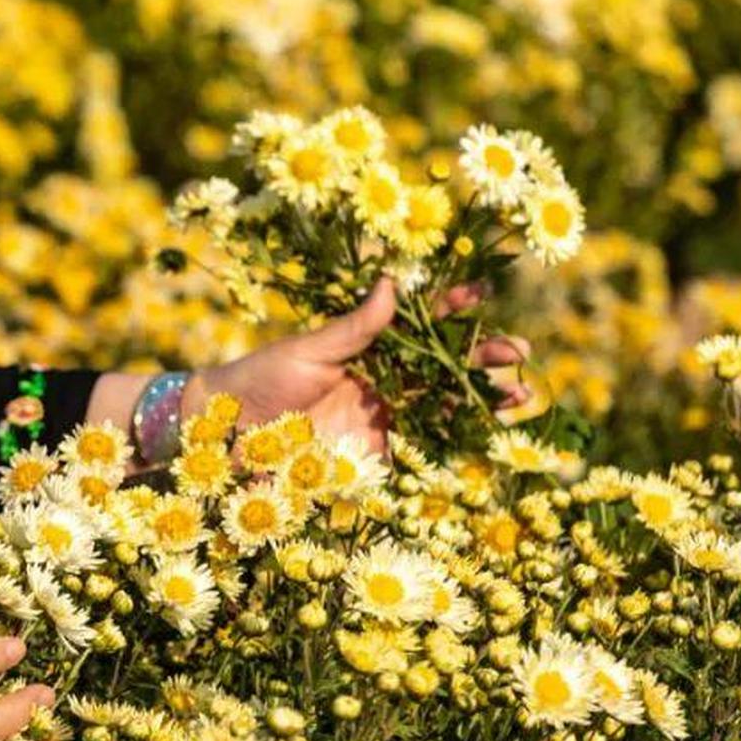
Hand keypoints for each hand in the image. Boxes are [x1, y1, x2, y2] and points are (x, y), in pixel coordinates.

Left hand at [190, 277, 531, 453]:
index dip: (450, 312)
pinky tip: (487, 434)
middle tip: (520, 353)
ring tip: (520, 394)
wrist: (221, 434)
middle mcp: (379, 382)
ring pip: (441, 408)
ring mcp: (378, 420)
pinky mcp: (371, 458)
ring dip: (480, 402)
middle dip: (483, 359)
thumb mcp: (308, 350)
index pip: (418, 325)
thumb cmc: (258, 380)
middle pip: (442, 368)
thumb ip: (355, 327)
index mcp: (365, 348)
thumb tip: (393, 281)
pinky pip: (419, 450)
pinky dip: (453, 442)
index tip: (480, 298)